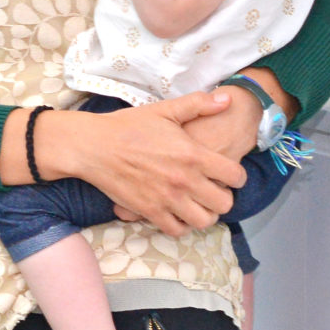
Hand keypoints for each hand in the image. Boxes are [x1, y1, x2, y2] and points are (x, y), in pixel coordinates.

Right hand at [47, 95, 244, 238]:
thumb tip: (227, 99)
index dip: (236, 177)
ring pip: (204, 221)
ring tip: (196, 204)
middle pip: (225, 204)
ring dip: (204, 214)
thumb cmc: (128, 126)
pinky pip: (178, 230)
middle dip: (222, 197)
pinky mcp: (150, 211)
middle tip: (211, 190)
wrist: (93, 146)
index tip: (226, 174)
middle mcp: (185, 180)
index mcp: (193, 154)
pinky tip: (176, 213)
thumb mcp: (164, 110)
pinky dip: (181, 225)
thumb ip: (198, 105)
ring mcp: (167, 199)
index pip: (236, 177)